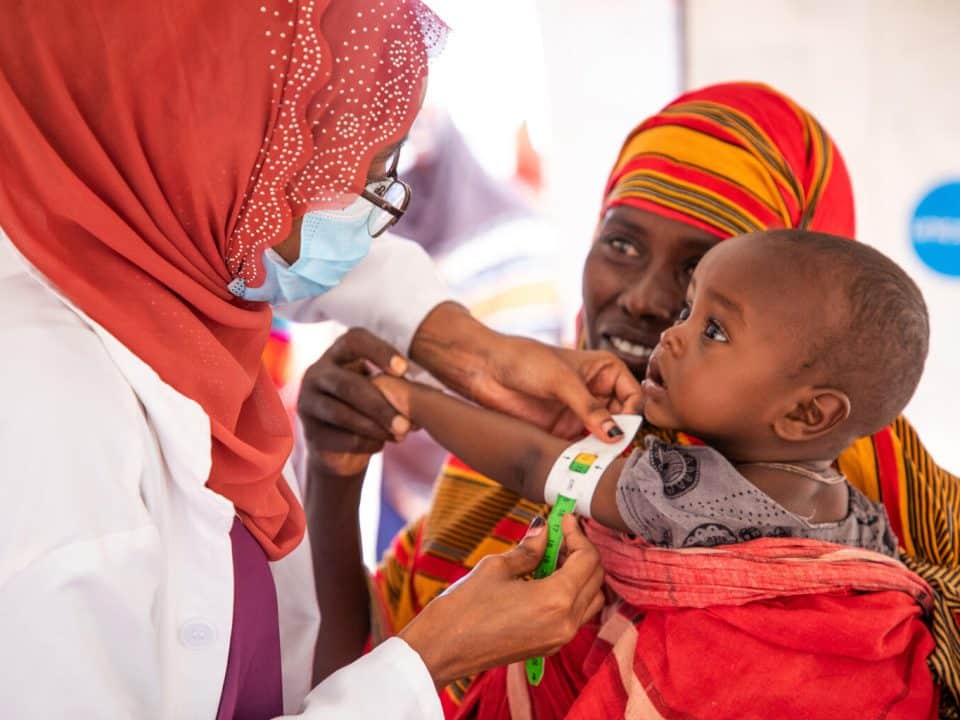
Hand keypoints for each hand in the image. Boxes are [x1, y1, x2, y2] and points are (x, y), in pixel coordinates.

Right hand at [298, 328, 411, 478]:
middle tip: (407, 424)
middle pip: (348, 385)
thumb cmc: (370, 407)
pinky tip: (382, 445)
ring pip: (342, 414)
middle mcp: (317, 374)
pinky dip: (366, 443)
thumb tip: (425, 393)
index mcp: (337, 354)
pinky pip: (339, 438)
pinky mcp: (309, 432)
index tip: (404, 369)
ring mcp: (308, 403)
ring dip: (375, 427)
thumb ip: (396, 384)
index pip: (354, 340)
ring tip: (401, 435)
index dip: (379, 351)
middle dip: (381, 405)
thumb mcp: (381, 389)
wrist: (341, 446)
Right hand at [398, 514, 604, 687]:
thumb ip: (529, 548)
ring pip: (591, 599)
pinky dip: (571, 592)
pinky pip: (576, 615)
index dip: (577, 533)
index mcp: (556, 600)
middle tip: (560, 532)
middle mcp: (566, 622)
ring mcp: (560, 638)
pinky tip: (545, 577)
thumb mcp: (497, 568)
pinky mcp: (550, 646)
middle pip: (595, 578)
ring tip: (552, 555)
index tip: (564, 518)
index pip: (587, 559)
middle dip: (582, 551)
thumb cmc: (464, 607)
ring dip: (580, 573)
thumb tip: (544, 529)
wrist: (442, 649)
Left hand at [410, 303, 642, 440]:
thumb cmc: (524, 361)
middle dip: (619, 436)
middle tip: (613, 452)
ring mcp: (579, 413)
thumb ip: (589, 408)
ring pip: (603, 437)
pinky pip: (582, 447)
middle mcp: (596, 392)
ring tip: (598, 461)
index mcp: (604, 370)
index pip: (633, 396)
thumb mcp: (561, 381)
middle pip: (622, 420)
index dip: (631, 414)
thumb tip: (615, 434)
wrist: (485, 369)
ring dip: (603, 449)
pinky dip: (584, 456)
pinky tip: (581, 463)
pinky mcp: (562, 430)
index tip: (622, 430)